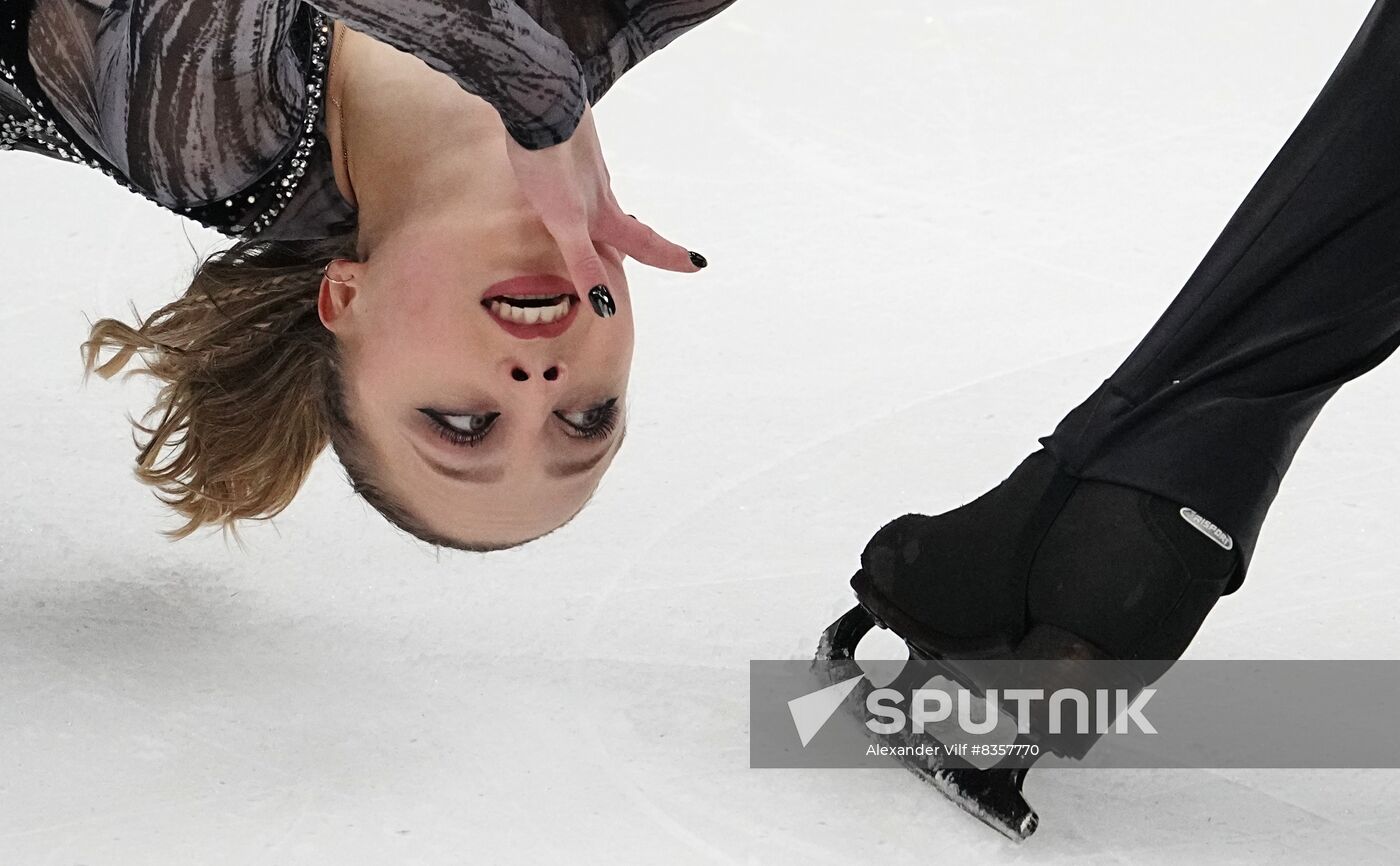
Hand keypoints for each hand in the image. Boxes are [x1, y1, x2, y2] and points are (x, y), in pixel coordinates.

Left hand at [504, 104, 703, 299]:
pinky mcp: (571, 141)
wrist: (541, 102)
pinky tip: (572, 176)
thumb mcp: (565, 221)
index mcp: (602, 213)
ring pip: (605, 197)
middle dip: (644, 242)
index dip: (669, 258)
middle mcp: (601, 190)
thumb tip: (607, 305)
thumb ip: (584, 261)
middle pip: (626, 223)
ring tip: (612, 224)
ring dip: (613, 215)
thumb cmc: (551, 164)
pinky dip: (584, 183)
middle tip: (662, 252)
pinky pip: (582, 170)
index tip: (698, 265)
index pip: (643, 243)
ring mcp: (588, 165)